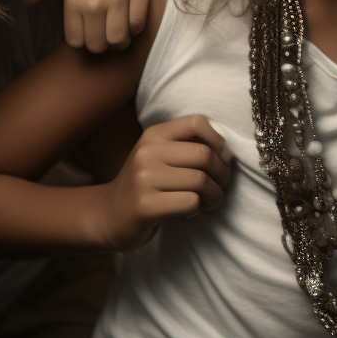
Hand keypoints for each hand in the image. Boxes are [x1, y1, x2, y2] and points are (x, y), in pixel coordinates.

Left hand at [26, 0, 151, 52]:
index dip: (81, 39)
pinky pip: (139, 22)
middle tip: (101, 31)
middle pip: (99, 45)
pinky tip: (129, 15)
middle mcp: (97, 2)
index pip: (78, 41)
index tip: (85, 30)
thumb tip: (26, 2)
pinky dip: (134, 25)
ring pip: (120, 39)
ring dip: (118, 38)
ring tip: (117, 26)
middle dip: (99, 42)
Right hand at [94, 115, 231, 250]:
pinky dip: (199, 209)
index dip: (218, 141)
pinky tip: (189, 212)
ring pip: (201, 180)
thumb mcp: (159, 156)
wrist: (109, 215)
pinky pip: (191, 202)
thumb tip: (227, 151)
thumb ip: (187, 146)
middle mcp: (147, 152)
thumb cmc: (146, 185)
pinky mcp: (146, 205)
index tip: (220, 159)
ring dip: (214, 195)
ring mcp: (144, 179)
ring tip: (207, 201)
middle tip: (220, 187)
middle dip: (222, 174)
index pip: (197, 122)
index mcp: (154, 135)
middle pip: (204, 155)